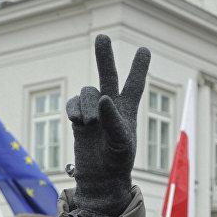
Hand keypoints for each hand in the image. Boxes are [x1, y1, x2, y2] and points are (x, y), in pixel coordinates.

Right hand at [66, 34, 149, 216]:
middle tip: (102, 37)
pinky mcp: (78, 119)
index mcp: (128, 110)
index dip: (138, 67)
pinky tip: (79, 122)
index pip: (135, 84)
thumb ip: (114, 120)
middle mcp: (111, 106)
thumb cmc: (117, 162)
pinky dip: (74, 110)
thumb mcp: (121, 142)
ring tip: (90, 123)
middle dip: (105, 57)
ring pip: (88, 93)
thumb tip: (104, 98)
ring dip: (88, 105)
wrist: (100, 179)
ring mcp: (93, 112)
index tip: (144, 50)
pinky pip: (73, 104)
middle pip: (108, 76)